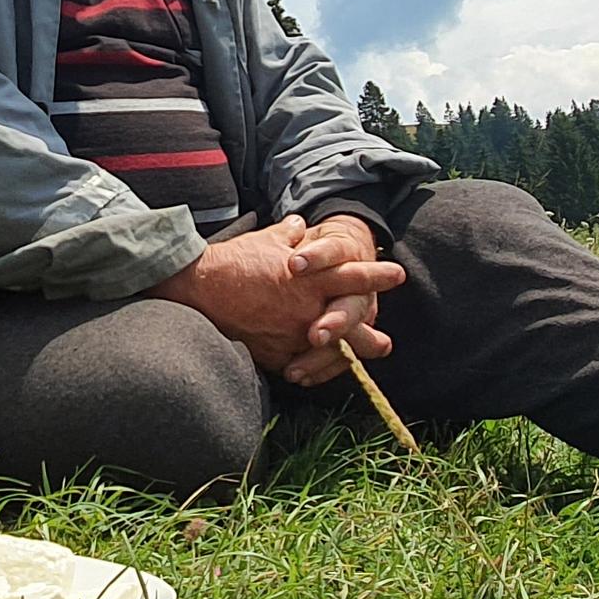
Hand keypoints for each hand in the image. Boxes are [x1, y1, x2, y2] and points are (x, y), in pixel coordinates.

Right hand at [155, 216, 403, 369]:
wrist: (201, 286)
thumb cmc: (234, 260)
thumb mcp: (266, 239)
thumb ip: (289, 233)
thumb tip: (299, 223)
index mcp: (310, 277)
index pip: (352, 275)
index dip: (376, 276)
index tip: (396, 275)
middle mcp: (307, 307)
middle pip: (351, 321)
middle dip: (371, 332)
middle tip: (386, 343)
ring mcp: (293, 332)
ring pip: (329, 351)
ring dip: (347, 359)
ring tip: (356, 369)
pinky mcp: (275, 352)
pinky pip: (299, 365)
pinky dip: (308, 369)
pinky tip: (314, 375)